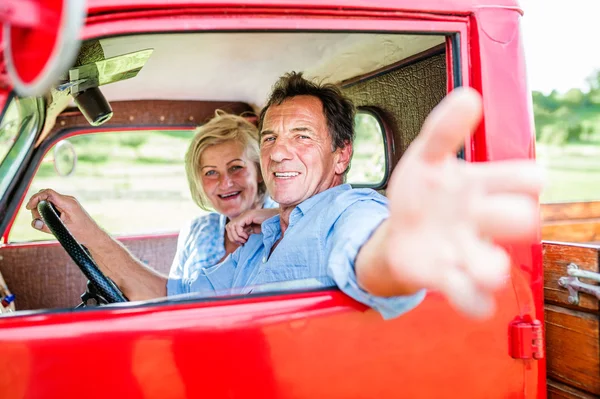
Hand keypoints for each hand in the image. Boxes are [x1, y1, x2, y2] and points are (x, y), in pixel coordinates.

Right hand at [25, 188, 103, 245]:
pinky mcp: (67, 206)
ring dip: (41, 210)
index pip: (48, 193)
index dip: (35, 198)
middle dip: (37, 206)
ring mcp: (68, 202)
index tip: (29, 207)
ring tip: (43, 222)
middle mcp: (68, 200)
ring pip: (48, 201)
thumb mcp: (63, 231)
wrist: (93, 235)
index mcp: (68, 203)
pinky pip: (52, 204)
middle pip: (45, 196)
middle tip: (38, 219)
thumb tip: (34, 222)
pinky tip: (48, 221)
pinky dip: (47, 211)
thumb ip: (47, 226)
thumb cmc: (82, 233)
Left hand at [225, 208, 278, 244]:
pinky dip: (240, 233)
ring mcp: (246, 215)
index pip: (230, 228)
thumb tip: (241, 243)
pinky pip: (237, 225)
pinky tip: (248, 236)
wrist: (281, 220)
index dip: (234, 237)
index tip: (242, 242)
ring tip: (246, 239)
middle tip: (243, 242)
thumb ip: (249, 234)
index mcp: (245, 220)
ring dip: (236, 236)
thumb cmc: (272, 227)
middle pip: (228, 227)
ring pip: (230, 226)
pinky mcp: (249, 215)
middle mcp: (244, 216)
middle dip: (233, 237)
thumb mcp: (258, 232)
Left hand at [383, 87, 543, 317]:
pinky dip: (470, 299)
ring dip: (490, 266)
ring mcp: (466, 251)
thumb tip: (469, 96)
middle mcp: (482, 220)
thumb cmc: (422, 191)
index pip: (526, 179)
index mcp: (483, 185)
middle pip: (520, 221)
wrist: (399, 229)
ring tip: (470, 258)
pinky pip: (470, 298)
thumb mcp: (426, 155)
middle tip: (486, 212)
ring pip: (495, 267)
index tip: (523, 178)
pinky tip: (454, 282)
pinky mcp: (447, 277)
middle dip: (514, 218)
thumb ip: (445, 129)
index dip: (528, 178)